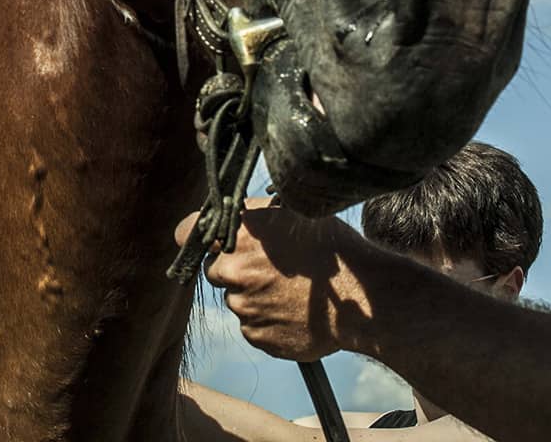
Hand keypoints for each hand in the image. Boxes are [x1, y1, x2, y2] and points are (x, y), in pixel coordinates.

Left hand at [176, 199, 367, 361]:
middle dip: (234, 269)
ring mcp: (245, 308)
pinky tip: (293, 311)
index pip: (189, 231)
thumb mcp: (291, 213)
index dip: (196, 234)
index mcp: (239, 236)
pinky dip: (267, 321)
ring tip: (289, 291)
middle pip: (215, 270)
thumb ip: (252, 214)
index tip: (207, 240)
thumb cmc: (332, 248)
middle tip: (269, 268)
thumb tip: (229, 214)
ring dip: (254, 296)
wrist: (361, 297)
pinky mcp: (258, 336)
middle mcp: (234, 272)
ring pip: (236, 300)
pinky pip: (253, 327)